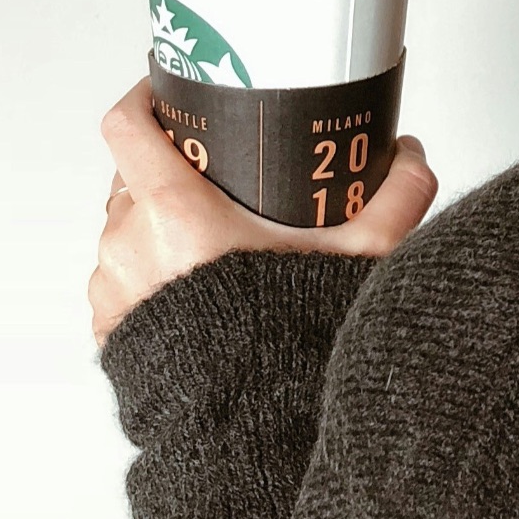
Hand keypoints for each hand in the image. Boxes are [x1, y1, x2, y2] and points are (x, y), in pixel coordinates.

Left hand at [88, 77, 439, 346]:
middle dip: (171, 171)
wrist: (249, 427)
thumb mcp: (360, 258)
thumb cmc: (288, 343)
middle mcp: (128, 242)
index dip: (144, 96)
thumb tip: (411, 157)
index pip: (128, 123)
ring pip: (126, 231)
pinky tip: (198, 292)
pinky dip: (152, 277)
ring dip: (160, 229)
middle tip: (220, 180)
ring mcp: (112, 287)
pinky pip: (122, 282)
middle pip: (133, 177)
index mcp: (175, 211)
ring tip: (217, 245)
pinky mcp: (108, 328)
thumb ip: (395, 198)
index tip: (169, 91)